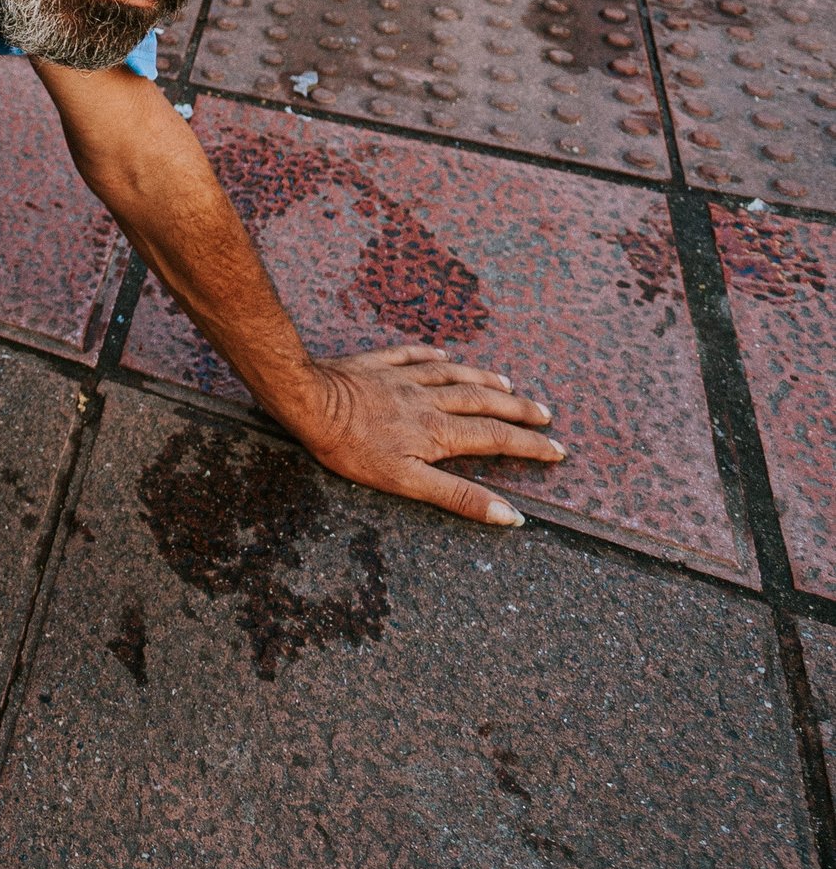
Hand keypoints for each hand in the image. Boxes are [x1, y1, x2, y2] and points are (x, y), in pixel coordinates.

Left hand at [275, 346, 563, 525]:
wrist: (309, 402)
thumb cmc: (352, 448)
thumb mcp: (407, 482)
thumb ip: (458, 497)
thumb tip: (508, 515)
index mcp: (438, 432)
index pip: (496, 439)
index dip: (529, 446)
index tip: (557, 450)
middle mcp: (428, 400)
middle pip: (483, 402)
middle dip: (517, 409)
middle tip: (545, 413)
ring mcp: (402, 379)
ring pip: (453, 375)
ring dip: (483, 378)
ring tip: (506, 382)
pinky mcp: (377, 365)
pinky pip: (411, 355)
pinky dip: (431, 355)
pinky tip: (441, 353)